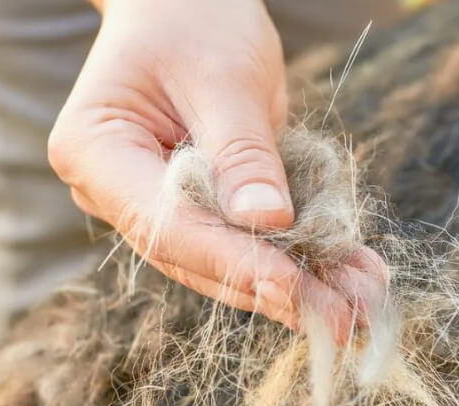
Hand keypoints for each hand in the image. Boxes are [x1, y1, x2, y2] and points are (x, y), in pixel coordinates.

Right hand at [49, 0, 377, 337]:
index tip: (297, 291)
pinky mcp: (198, 208)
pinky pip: (247, 242)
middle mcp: (118, 192)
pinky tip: (351, 275)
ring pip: (227, 262)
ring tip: (361, 303)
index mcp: (97, 152)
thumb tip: (268, 223)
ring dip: (298, 285)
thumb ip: (243, 153)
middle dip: (276, 290)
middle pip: (198, 258)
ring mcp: (156, 205)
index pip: (167, 225)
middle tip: (345, 322)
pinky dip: (300, 258)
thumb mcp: (224, 77)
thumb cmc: (195, 19)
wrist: (186, 4)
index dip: (236, 262)